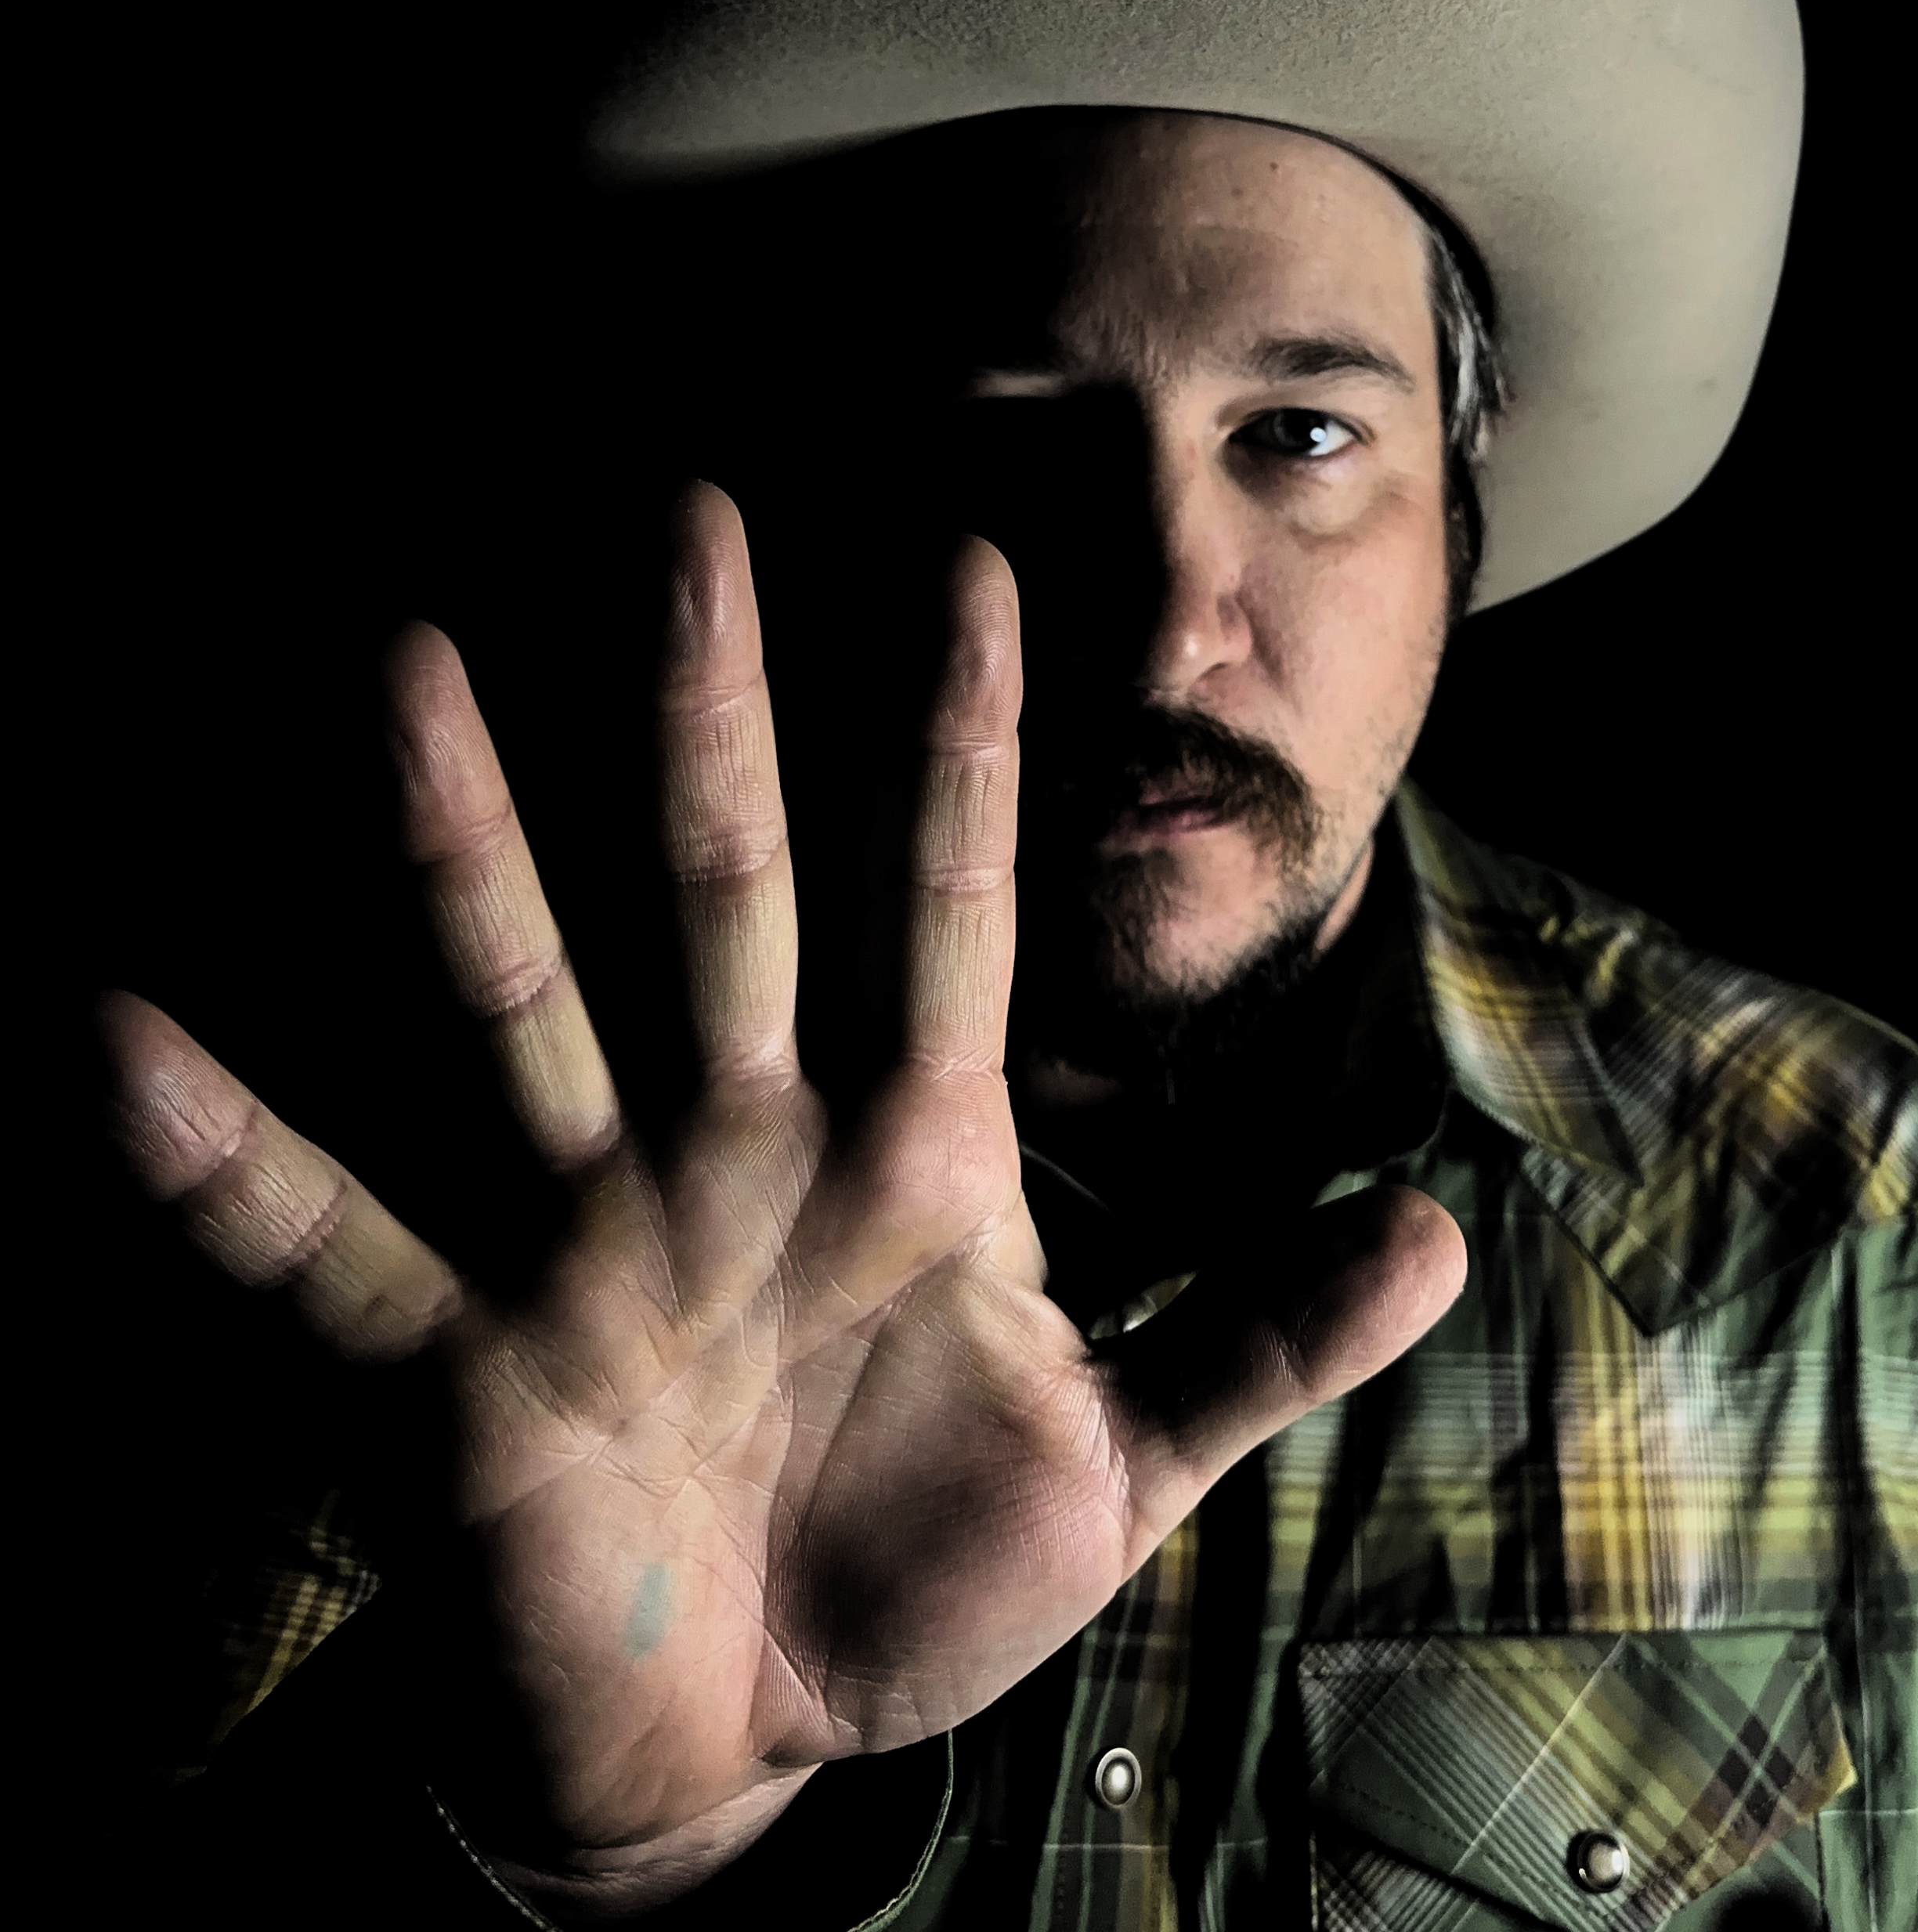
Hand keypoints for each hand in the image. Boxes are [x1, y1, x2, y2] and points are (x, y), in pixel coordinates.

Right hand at [101, 486, 1464, 1912]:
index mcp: (910, 1161)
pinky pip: (327, 1244)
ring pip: (527, 1002)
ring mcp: (596, 1243)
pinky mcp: (464, 1369)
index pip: (949, 906)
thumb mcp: (1123, 1459)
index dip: (966, 747)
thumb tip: (1443, 1237)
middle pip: (728, 892)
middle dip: (714, 710)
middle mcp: (740, 1155)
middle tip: (691, 510)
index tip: (980, 574)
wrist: (750, 1749)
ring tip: (403, 662)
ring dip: (466, 841)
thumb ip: (1267, 1336)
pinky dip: (222, 1159)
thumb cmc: (918, 1572)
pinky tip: (113, 1036)